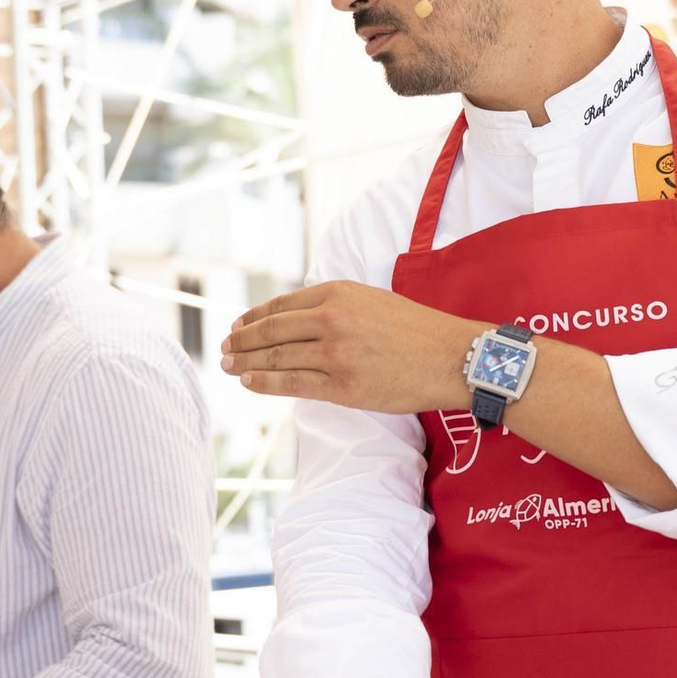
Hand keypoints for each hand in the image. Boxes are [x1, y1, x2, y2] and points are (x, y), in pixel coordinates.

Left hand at [222, 282, 485, 413]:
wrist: (451, 357)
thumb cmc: (416, 331)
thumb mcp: (372, 301)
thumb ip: (336, 306)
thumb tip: (299, 320)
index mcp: (338, 293)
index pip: (281, 305)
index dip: (254, 318)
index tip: (238, 327)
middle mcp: (331, 318)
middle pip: (271, 330)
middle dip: (242, 341)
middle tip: (224, 349)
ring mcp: (335, 352)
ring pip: (276, 357)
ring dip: (246, 362)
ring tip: (229, 366)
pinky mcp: (342, 384)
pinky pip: (292, 382)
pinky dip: (264, 381)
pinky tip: (249, 382)